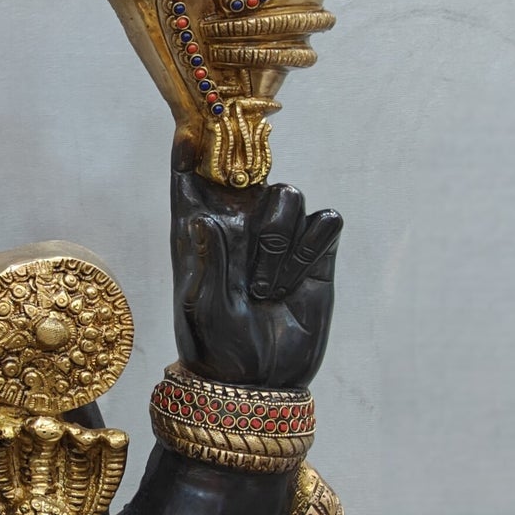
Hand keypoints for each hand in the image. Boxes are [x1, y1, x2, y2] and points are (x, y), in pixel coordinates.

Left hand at [170, 167, 340, 388]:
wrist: (260, 382)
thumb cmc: (218, 346)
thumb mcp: (204, 307)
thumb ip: (209, 260)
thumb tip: (204, 216)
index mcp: (199, 232)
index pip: (189, 180)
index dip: (188, 153)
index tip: (189, 132)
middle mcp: (239, 226)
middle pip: (249, 173)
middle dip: (251, 184)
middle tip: (247, 232)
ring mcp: (278, 238)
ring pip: (289, 194)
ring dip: (280, 236)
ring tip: (265, 286)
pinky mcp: (315, 256)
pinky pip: (325, 222)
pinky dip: (313, 248)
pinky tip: (295, 281)